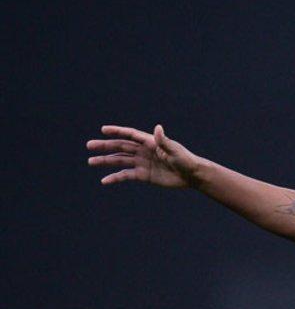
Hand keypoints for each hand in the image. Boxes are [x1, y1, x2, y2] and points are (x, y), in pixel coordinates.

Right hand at [86, 124, 201, 188]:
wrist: (192, 176)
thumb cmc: (186, 160)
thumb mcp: (175, 151)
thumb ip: (164, 141)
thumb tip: (158, 128)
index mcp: (150, 142)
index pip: (130, 135)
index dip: (117, 131)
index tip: (103, 130)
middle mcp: (143, 151)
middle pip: (121, 147)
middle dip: (105, 146)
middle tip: (89, 145)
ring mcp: (142, 163)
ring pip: (120, 161)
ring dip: (105, 161)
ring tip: (91, 161)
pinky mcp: (143, 175)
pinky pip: (126, 175)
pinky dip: (115, 178)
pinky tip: (105, 180)